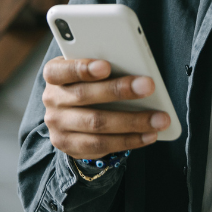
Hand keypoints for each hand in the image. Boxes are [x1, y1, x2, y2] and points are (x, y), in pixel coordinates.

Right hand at [41, 57, 167, 158]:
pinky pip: (101, 145)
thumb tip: (135, 70)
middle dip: (119, 90)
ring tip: (159, 118)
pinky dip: (129, 140)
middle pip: (84, 95)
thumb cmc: (88, 84)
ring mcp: (58, 125)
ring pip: (96, 124)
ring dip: (132, 121)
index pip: (62, 70)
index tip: (106, 66)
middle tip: (148, 86)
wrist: (70, 115)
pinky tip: (149, 135)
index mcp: (54, 75)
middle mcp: (52, 100)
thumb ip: (103, 69)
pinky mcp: (70, 146)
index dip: (82, 68)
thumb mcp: (88, 71)